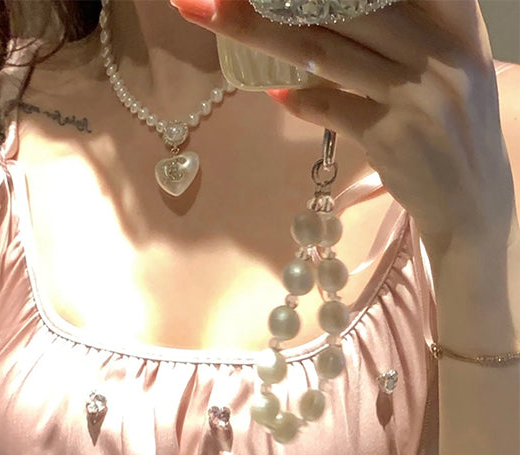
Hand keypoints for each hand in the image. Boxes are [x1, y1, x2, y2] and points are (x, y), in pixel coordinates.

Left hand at [169, 0, 515, 259]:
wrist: (473, 200)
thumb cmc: (451, 124)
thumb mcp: (448, 61)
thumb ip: (406, 27)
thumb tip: (315, 21)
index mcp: (456, 19)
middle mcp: (439, 50)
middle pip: (343, 6)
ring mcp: (416, 94)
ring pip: (324, 51)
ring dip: (261, 33)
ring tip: (217, 15)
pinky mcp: (393, 138)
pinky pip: (331, 108)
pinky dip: (299, 99)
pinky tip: (272, 90)